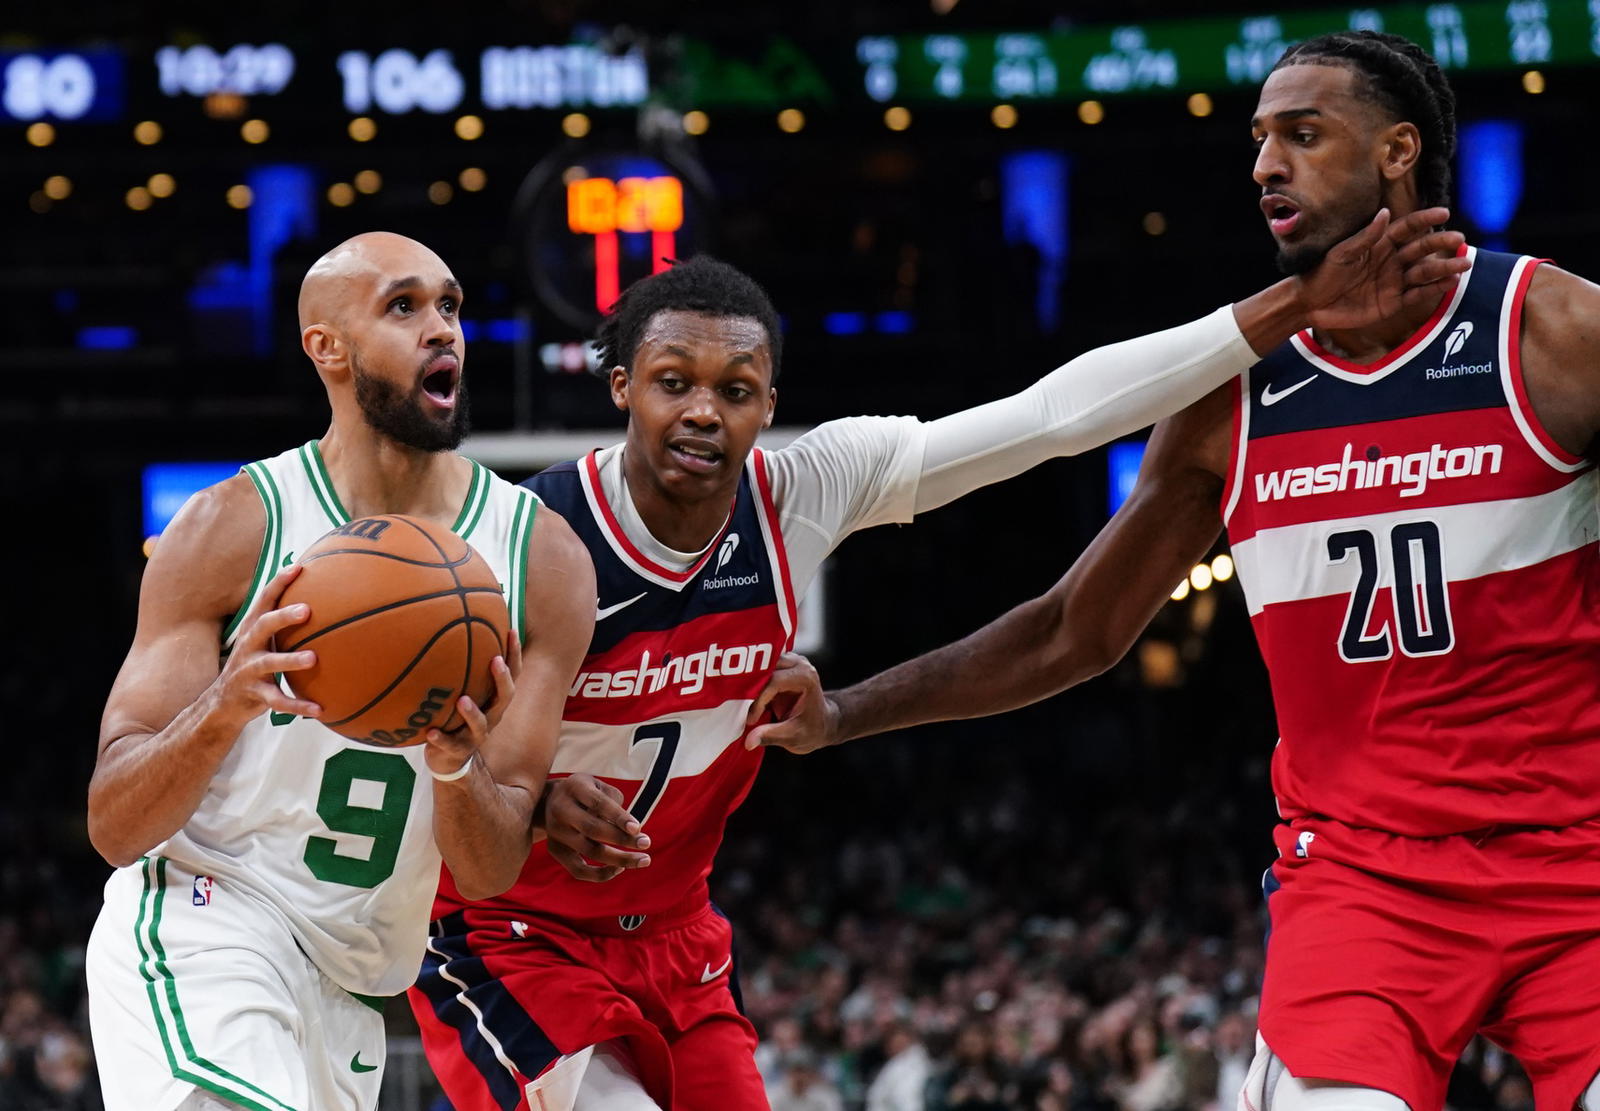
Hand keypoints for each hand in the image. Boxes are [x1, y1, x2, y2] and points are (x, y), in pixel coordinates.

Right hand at [213, 563, 319, 726]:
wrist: (223, 702)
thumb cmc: (254, 662)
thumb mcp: (263, 640)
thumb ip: (283, 621)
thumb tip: (324, 598)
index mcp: (253, 629)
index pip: (264, 600)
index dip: (279, 583)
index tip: (298, 567)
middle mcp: (248, 646)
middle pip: (264, 626)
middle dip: (283, 616)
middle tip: (307, 610)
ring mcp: (249, 671)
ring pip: (270, 664)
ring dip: (291, 660)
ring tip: (314, 658)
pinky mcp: (255, 695)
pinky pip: (279, 701)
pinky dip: (298, 706)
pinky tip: (319, 709)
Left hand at [424, 629, 520, 778]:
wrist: (448, 759)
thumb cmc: (454, 716)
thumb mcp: (460, 690)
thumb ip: (459, 666)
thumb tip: (449, 622)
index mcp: (493, 700)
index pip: (511, 674)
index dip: (514, 654)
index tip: (511, 631)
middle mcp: (490, 716)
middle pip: (505, 698)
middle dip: (502, 679)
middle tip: (495, 661)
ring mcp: (474, 735)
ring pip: (480, 725)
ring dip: (472, 712)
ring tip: (462, 701)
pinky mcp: (456, 750)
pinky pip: (449, 745)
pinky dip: (441, 738)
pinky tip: (430, 731)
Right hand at [542, 774, 650, 881]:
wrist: (548, 800)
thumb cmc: (585, 792)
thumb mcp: (598, 785)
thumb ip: (614, 802)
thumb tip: (630, 831)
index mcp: (575, 788)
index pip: (598, 804)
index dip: (618, 817)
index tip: (638, 829)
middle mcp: (561, 810)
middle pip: (593, 829)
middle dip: (622, 839)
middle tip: (646, 843)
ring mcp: (556, 832)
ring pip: (589, 851)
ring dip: (619, 859)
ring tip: (644, 860)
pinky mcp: (555, 850)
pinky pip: (578, 870)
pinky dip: (601, 874)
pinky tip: (620, 868)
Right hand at [743, 653, 840, 753]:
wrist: (823, 723)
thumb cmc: (813, 730)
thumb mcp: (794, 736)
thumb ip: (771, 736)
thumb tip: (748, 742)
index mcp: (805, 677)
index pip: (774, 682)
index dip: (759, 701)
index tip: (750, 720)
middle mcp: (798, 664)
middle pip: (764, 670)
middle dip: (749, 689)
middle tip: (737, 709)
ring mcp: (789, 662)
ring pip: (759, 666)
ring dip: (748, 684)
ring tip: (738, 704)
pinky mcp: (779, 666)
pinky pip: (759, 670)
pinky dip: (750, 682)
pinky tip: (743, 698)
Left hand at [1298, 206, 1470, 330]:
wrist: (1309, 304)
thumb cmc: (1322, 273)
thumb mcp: (1341, 253)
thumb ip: (1365, 237)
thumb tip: (1386, 212)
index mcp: (1379, 244)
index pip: (1406, 229)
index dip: (1424, 221)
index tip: (1443, 213)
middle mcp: (1391, 260)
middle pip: (1420, 249)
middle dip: (1440, 244)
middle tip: (1458, 240)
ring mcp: (1394, 282)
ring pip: (1424, 272)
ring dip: (1444, 268)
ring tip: (1463, 263)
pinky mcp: (1393, 302)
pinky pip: (1417, 294)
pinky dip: (1434, 289)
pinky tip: (1451, 282)